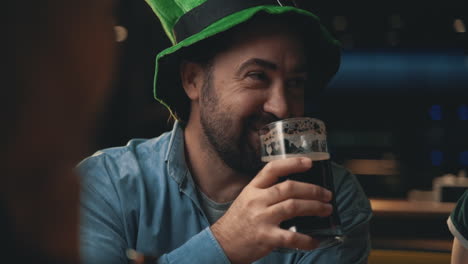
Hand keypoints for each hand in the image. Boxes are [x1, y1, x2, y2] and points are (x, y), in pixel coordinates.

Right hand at [211, 157, 332, 263]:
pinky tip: (315, 240)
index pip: (272, 169)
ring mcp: (262, 218)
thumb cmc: (238, 221)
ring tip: (326, 210)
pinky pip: (291, 237)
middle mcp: (257, 200)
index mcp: (253, 188)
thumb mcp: (247, 198)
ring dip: (315, 207)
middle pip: (289, 188)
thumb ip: (266, 191)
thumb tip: (296, 188)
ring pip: (293, 207)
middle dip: (313, 190)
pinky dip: (307, 239)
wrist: (222, 244)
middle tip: (327, 194)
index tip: (309, 162)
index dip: (292, 163)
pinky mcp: (266, 237)